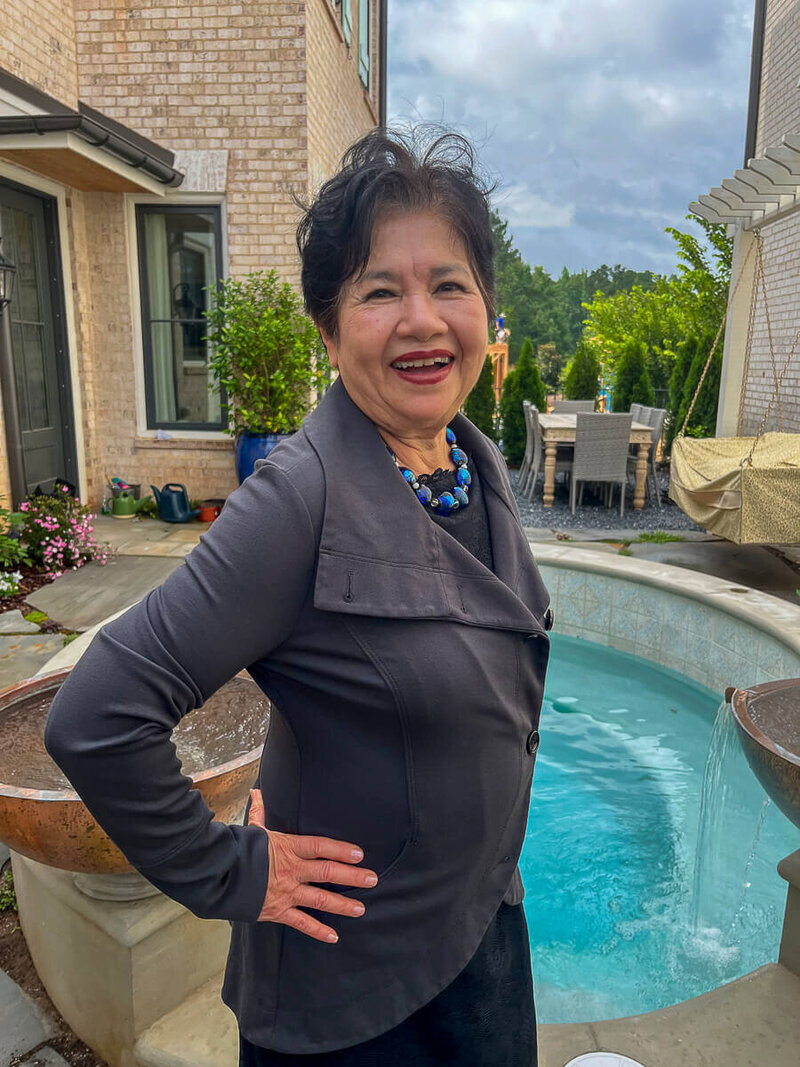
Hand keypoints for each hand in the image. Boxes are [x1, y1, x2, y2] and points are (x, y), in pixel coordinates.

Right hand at [247, 789, 376, 942]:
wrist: (218, 874)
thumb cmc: (238, 850)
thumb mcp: (253, 829)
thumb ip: (260, 811)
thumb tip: (257, 791)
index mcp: (288, 847)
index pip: (321, 846)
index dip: (341, 849)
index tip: (360, 854)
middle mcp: (291, 870)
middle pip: (327, 872)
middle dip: (352, 876)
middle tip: (372, 880)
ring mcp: (286, 891)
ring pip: (320, 899)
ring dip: (342, 904)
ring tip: (360, 908)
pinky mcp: (278, 910)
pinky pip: (301, 922)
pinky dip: (318, 931)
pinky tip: (333, 936)